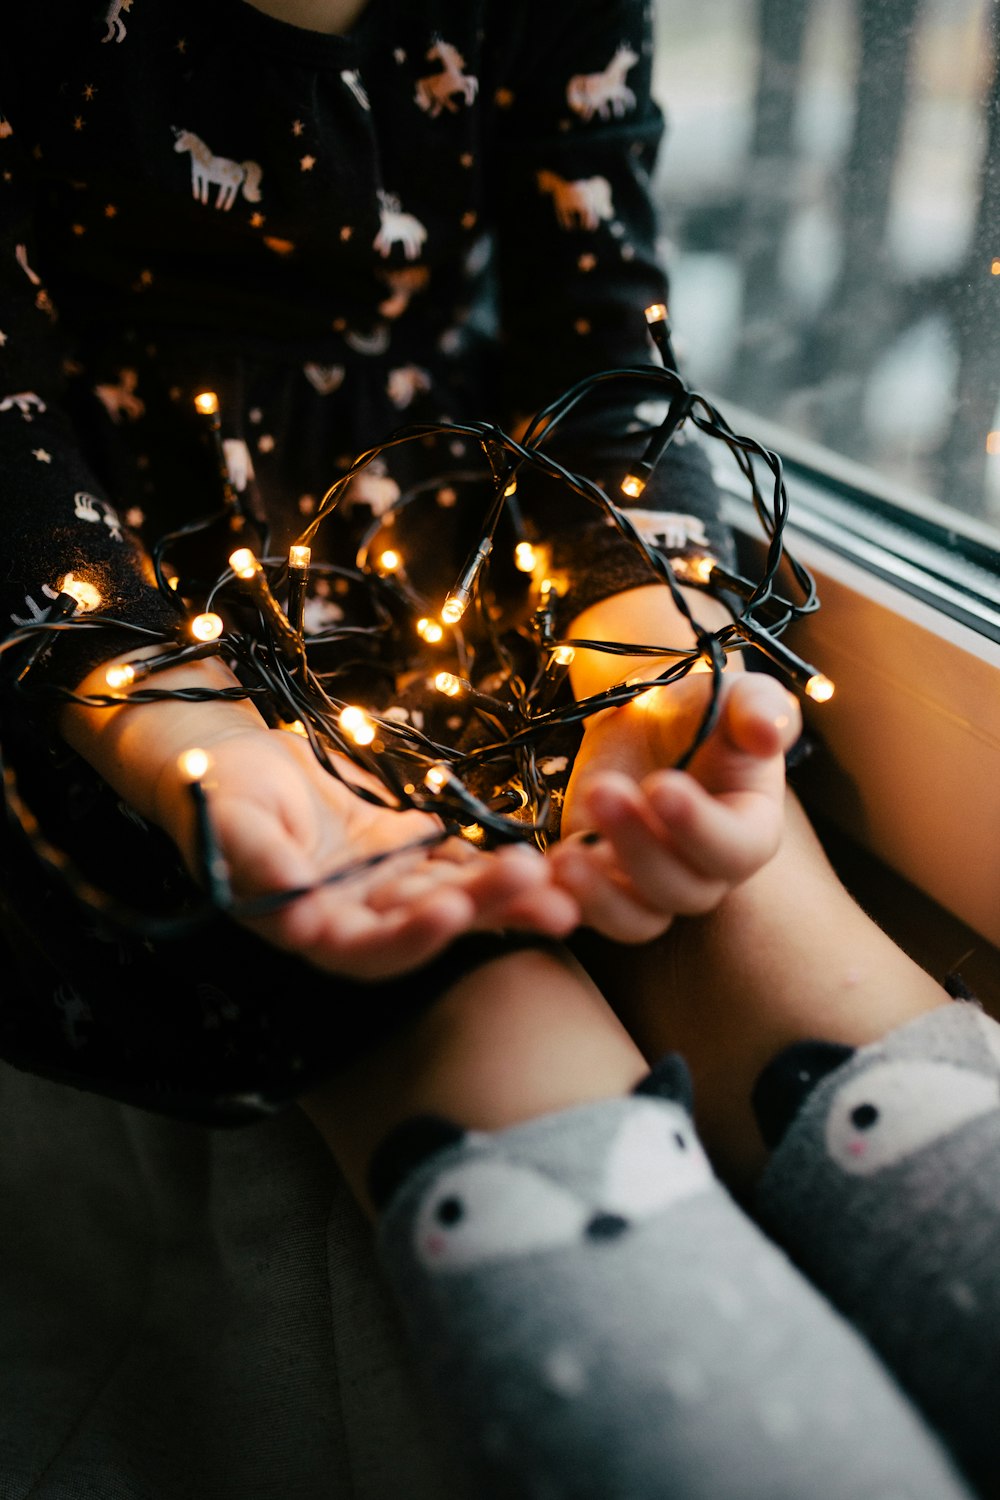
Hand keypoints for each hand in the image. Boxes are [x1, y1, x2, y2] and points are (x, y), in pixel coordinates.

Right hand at [165, 728, 579, 979]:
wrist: (226, 755)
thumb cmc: (213, 788)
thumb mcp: (228, 821)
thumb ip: (260, 863)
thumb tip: (294, 912)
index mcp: (305, 928)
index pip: (365, 950)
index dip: (410, 936)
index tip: (451, 910)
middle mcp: (350, 920)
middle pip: (423, 926)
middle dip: (481, 909)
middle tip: (535, 886)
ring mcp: (379, 886)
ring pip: (448, 894)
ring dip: (502, 892)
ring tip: (559, 883)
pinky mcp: (399, 851)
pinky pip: (451, 861)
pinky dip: (490, 861)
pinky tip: (542, 858)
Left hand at [550, 671, 800, 942]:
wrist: (647, 717)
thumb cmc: (702, 707)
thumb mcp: (737, 693)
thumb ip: (761, 709)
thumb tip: (771, 733)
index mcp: (750, 829)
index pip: (736, 850)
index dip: (699, 827)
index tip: (661, 785)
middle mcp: (704, 871)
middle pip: (679, 890)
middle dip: (637, 846)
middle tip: (601, 791)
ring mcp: (648, 884)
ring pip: (634, 920)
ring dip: (596, 896)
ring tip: (561, 859)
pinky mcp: (598, 882)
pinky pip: (580, 912)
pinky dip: (553, 902)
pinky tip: (527, 874)